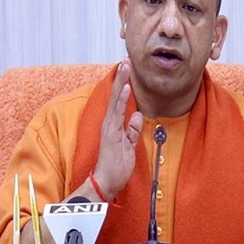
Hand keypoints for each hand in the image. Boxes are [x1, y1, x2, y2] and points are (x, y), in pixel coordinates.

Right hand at [92, 58, 142, 200]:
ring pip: (115, 100)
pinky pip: (117, 113)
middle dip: (122, 78)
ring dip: (121, 82)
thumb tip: (137, 115)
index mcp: (114, 125)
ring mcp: (109, 127)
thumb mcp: (129, 145)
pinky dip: (121, 99)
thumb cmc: (117, 167)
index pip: (119, 101)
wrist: (107, 182)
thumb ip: (132, 131)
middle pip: (116, 96)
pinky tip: (126, 87)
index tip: (128, 70)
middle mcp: (109, 123)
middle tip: (126, 60)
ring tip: (125, 66)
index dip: (124, 85)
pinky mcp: (111, 133)